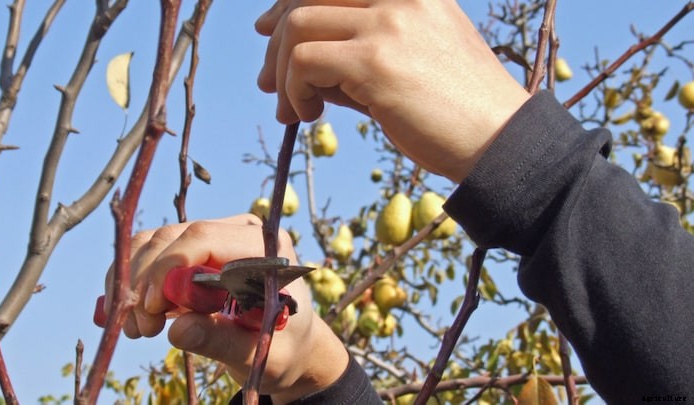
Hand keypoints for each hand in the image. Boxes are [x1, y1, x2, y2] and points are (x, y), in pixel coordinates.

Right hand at [103, 214, 347, 402]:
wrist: (288, 346)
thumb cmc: (283, 348)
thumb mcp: (260, 353)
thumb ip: (222, 341)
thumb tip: (178, 331)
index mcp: (265, 247)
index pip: (204, 237)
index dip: (169, 267)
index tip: (152, 308)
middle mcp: (237, 232)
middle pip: (172, 237)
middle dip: (146, 281)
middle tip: (142, 328)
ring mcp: (213, 238)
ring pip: (154, 243)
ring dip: (133, 283)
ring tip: (138, 329)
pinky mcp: (193, 252)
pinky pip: (150, 255)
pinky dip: (132, 283)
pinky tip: (132, 317)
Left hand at [256, 0, 530, 182]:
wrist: (499, 144)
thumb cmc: (455, 113)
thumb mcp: (407, 64)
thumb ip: (357, 52)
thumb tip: (294, 61)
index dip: (290, 0)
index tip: (269, 28)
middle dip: (275, 38)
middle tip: (267, 82)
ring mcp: (389, 23)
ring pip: (297, 25)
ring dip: (281, 72)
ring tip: (292, 110)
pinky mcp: (376, 61)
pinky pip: (304, 61)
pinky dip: (293, 90)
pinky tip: (309, 115)